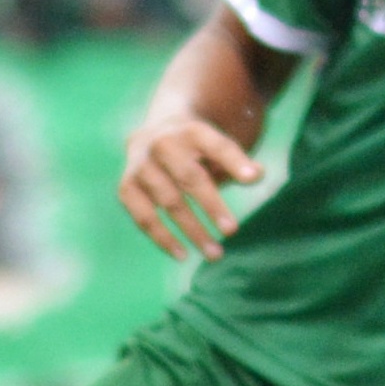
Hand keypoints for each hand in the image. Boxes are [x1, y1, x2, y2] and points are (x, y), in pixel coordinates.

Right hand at [118, 114, 262, 260]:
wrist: (154, 135)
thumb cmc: (198, 151)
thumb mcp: (218, 149)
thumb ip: (239, 162)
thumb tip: (257, 174)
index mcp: (192, 130)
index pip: (216, 145)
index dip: (234, 161)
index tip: (252, 178)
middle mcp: (162, 144)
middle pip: (189, 176)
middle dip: (211, 204)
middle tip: (232, 231)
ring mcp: (141, 165)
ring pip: (168, 201)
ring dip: (192, 230)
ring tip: (215, 254)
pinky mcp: (127, 187)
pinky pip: (143, 217)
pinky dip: (162, 238)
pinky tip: (182, 255)